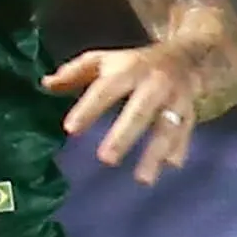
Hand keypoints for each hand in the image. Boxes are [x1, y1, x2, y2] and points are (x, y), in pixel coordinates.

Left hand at [45, 43, 204, 184]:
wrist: (187, 57)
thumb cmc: (134, 64)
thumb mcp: (104, 61)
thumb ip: (75, 72)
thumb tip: (45, 84)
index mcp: (128, 70)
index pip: (105, 90)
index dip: (88, 108)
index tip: (71, 129)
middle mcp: (154, 84)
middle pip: (139, 111)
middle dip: (124, 135)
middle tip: (106, 159)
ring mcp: (175, 100)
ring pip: (167, 127)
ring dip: (155, 153)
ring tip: (142, 179)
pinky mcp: (190, 113)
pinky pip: (186, 133)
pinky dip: (179, 149)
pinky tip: (170, 167)